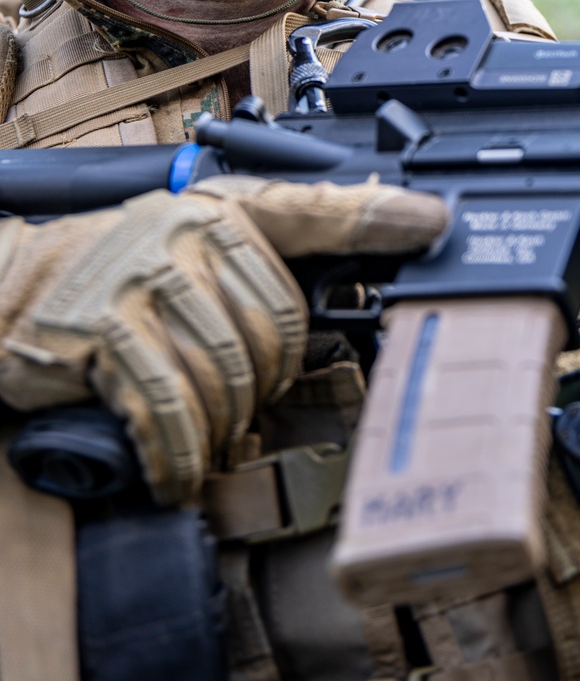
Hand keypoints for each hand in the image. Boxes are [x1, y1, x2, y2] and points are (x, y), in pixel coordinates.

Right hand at [0, 178, 448, 503]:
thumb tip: (372, 254)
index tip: (436, 223)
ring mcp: (147, 281)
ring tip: (211, 437)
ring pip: (228, 374)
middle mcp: (190, 233)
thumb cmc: (125, 268)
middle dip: (269, 385)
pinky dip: (182, 453)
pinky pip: (170, 407)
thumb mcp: (199, 237)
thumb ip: (276, 247)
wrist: (18, 283)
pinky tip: (180, 470)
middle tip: (247, 405)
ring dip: (225, 426)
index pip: (317, 213)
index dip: (379, 218)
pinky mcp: (106, 331)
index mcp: (226, 209)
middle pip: (278, 327)